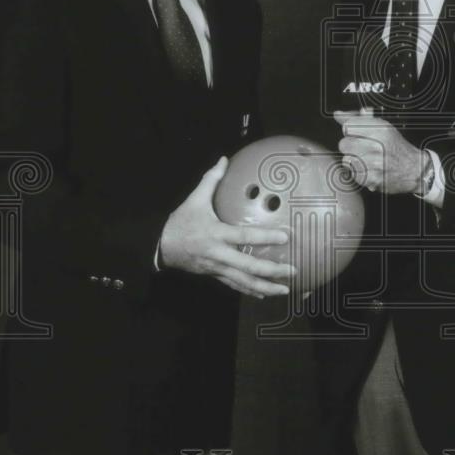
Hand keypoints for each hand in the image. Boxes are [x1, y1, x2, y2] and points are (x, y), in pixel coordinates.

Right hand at [159, 157, 294, 297]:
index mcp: (216, 233)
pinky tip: (265, 294)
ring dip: (266, 287)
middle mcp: (219, 254)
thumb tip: (224, 159)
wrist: (161, 247)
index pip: (244, 236)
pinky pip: (235, 285)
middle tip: (292, 271)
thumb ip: (211, 180)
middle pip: (248, 266)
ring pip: (244, 281)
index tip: (285, 237)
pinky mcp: (214, 275)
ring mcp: (217, 268)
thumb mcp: (194, 200)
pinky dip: (250, 290)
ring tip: (285, 290)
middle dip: (272, 271)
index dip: (265, 237)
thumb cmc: (181, 222)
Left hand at [335, 108, 427, 194]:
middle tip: (363, 148)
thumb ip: (359, 120)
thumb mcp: (383, 127)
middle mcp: (377, 145)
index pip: (348, 126)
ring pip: (347, 159)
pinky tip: (369, 169)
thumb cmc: (397, 147)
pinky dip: (359, 173)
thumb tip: (338, 114)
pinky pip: (352, 173)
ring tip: (367, 160)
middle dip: (351, 146)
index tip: (356, 134)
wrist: (415, 169)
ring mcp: (374, 163)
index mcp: (380, 129)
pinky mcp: (372, 178)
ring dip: (354, 160)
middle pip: (344, 144)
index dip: (350, 131)